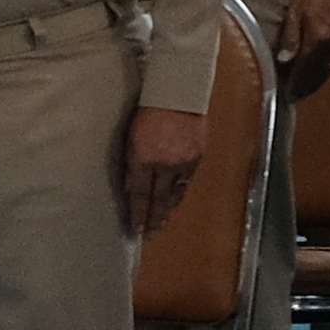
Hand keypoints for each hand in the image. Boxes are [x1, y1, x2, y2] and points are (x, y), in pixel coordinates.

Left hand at [120, 104, 207, 231]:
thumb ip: (132, 164)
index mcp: (146, 160)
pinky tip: (178, 197)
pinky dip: (181, 191)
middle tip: (151, 235)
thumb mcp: (131, 139)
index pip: (141, 196)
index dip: (138, 216)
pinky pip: (188, 179)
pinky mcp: (198, 155)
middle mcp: (167, 165)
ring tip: (164, 222)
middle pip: (161, 199)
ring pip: (177, 192)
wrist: (179, 94)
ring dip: (169, 209)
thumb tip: (132, 187)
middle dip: (155, 219)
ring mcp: (185, 161)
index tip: (136, 232)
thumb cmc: (149, 111)